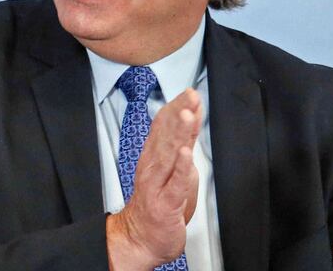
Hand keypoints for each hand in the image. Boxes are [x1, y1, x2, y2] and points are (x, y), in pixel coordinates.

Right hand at [107, 88, 202, 269]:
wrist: (140, 239)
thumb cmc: (157, 207)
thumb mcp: (174, 173)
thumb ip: (182, 149)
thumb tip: (191, 129)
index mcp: (154, 157)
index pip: (164, 127)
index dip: (177, 108)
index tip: (189, 93)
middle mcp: (153, 167)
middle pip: (166, 135)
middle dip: (179, 113)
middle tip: (189, 95)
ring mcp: (158, 184)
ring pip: (169, 154)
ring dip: (178, 133)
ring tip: (187, 115)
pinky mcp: (166, 203)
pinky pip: (175, 183)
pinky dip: (181, 168)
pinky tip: (186, 154)